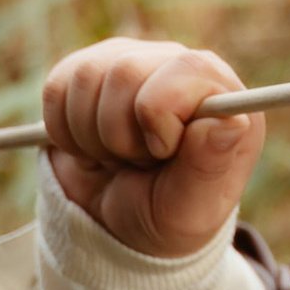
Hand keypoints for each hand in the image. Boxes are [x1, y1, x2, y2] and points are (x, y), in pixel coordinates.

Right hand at [41, 39, 261, 257]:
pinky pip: (57, 89)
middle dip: (120, 136)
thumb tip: (232, 120)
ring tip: (115, 159)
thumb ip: (209, 166)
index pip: (186, 70)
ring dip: (91, 138)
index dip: (158, 116)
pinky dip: (63, 132)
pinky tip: (90, 148)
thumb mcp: (192, 209)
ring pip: (88, 77)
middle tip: (137, 163)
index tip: (160, 154)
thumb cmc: (167, 217)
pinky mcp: (89, 70)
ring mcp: (132, 62)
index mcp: (221, 96)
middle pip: (126, 71)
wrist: (118, 228)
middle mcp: (179, 68)